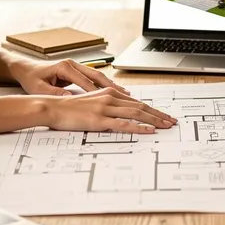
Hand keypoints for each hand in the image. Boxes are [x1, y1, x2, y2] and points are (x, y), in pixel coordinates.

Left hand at [9, 58, 125, 96]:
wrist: (25, 69)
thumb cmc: (31, 78)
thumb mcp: (39, 88)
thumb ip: (55, 93)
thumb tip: (70, 99)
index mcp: (65, 67)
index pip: (84, 81)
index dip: (96, 92)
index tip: (108, 101)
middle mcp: (72, 64)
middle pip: (97, 75)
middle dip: (111, 86)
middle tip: (125, 95)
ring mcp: (75, 66)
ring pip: (97, 76)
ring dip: (111, 85)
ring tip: (125, 93)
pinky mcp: (76, 71)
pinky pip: (93, 78)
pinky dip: (103, 85)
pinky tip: (113, 91)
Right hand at [47, 87, 177, 133]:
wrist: (52, 107)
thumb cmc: (69, 108)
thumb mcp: (91, 103)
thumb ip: (107, 106)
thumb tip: (121, 113)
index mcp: (109, 94)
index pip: (136, 102)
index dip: (152, 109)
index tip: (164, 116)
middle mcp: (110, 98)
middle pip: (141, 107)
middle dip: (159, 115)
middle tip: (172, 121)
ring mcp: (105, 109)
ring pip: (136, 114)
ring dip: (154, 120)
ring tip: (166, 126)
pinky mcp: (99, 120)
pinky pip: (123, 124)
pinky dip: (138, 128)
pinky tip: (148, 131)